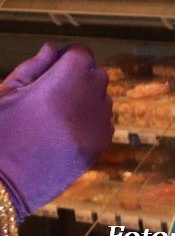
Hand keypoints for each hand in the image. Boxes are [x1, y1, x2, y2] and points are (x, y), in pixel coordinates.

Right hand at [0, 44, 113, 218]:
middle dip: (77, 78)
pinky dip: (88, 122)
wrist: (0, 185)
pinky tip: (61, 134)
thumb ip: (33, 67)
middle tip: (49, 94)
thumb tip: (52, 49)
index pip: (80, 53)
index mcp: (65, 80)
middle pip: (95, 74)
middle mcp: (89, 98)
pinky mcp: (100, 145)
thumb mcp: (6, 93)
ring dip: (84, 100)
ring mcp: (98, 123)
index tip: (51, 68)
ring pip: (100, 98)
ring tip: (52, 117)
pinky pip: (102, 122)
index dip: (65, 57)